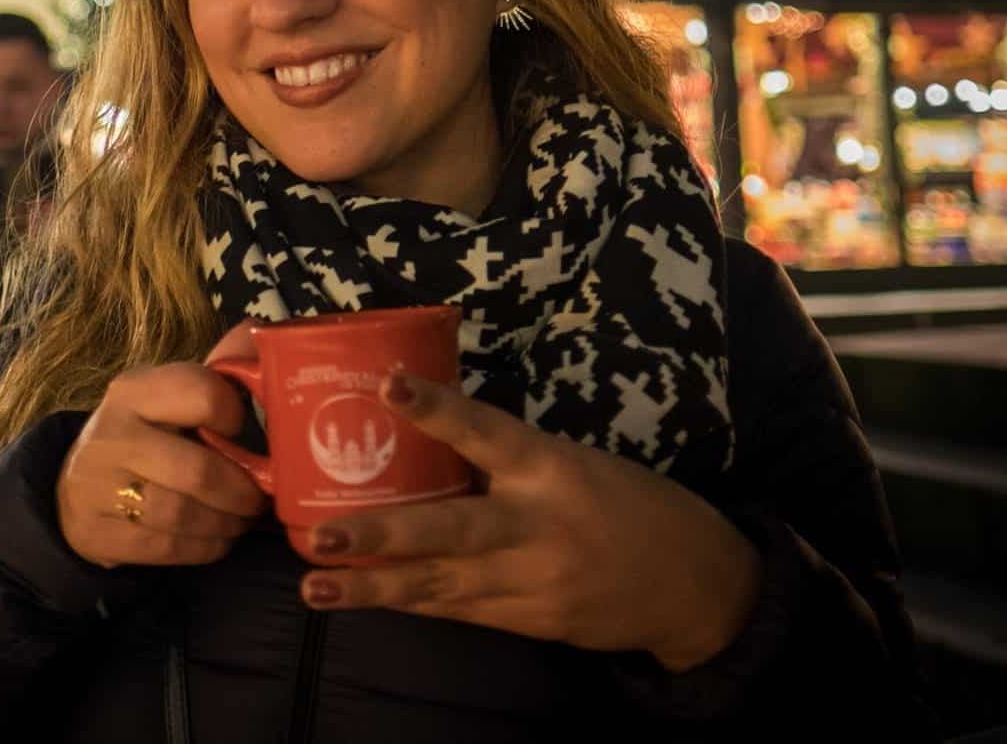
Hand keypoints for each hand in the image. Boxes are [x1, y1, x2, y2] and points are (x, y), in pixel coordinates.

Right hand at [55, 326, 267, 568]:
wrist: (76, 488)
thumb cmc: (143, 435)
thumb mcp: (168, 396)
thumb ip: (218, 369)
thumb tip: (262, 333)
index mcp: (134, 391)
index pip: (201, 393)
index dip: (235, 417)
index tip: (242, 432)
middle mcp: (112, 435)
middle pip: (198, 471)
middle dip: (242, 492)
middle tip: (260, 497)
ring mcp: (99, 488)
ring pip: (185, 515)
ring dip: (227, 523)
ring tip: (241, 518)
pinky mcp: (99, 534)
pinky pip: (169, 549)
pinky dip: (206, 547)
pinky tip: (216, 537)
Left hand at [299, 372, 761, 672]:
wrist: (691, 585)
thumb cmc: (625, 502)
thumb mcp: (572, 461)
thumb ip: (505, 454)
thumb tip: (426, 425)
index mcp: (550, 467)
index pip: (487, 431)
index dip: (437, 409)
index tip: (387, 384)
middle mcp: (536, 526)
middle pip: (451, 529)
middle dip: (383, 535)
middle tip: (321, 532)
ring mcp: (531, 581)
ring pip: (440, 584)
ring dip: (373, 587)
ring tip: (314, 583)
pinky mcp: (527, 621)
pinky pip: (455, 609)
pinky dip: (407, 602)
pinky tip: (355, 598)